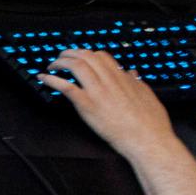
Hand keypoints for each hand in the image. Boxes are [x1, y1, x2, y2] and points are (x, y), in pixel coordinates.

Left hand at [38, 49, 182, 161]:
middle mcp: (109, 81)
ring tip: (52, 65)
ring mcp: (97, 92)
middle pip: (85, 56)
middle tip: (62, 57)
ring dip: (60, 62)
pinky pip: (66, 86)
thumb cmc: (151, 124)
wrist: (148, 141)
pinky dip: (52, 79)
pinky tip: (44, 78)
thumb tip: (131, 73)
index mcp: (122, 79)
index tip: (80, 57)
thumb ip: (137, 83)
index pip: (102, 56)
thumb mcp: (148, 96)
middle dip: (70, 53)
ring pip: (75, 66)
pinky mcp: (87, 105)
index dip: (88, 54)